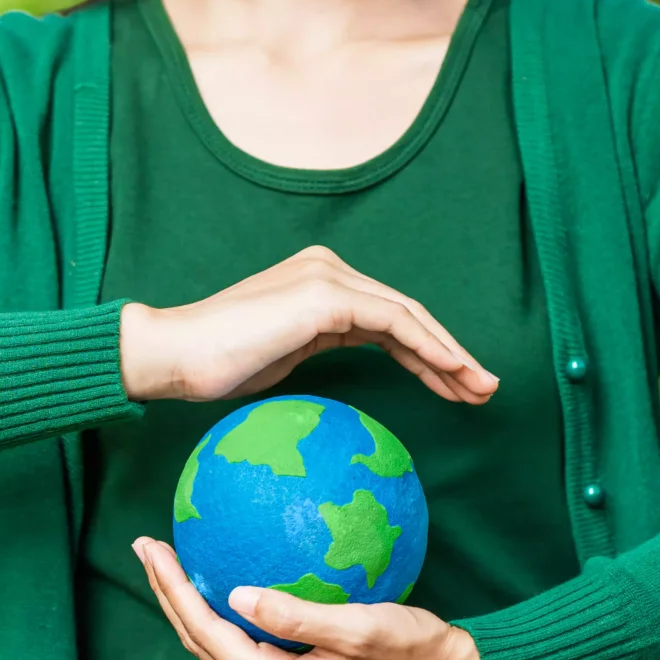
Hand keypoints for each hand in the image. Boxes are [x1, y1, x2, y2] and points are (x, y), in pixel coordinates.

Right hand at [116, 244, 498, 404]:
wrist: (175, 354)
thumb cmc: (216, 365)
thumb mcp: (282, 356)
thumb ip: (319, 347)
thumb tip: (352, 373)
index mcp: (319, 282)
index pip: (389, 319)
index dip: (428, 355)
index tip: (457, 388)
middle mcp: (329, 269)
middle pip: (407, 316)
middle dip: (451, 355)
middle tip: (485, 390)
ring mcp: (328, 277)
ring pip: (409, 317)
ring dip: (451, 355)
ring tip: (480, 390)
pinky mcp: (325, 296)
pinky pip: (394, 323)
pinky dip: (428, 349)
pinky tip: (452, 373)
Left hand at [131, 536, 488, 659]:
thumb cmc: (413, 650)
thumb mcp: (360, 628)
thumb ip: (297, 617)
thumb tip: (236, 595)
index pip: (207, 634)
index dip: (174, 590)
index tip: (152, 548)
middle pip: (201, 642)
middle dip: (169, 594)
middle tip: (146, 546)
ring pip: (218, 645)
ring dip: (190, 603)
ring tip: (169, 560)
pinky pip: (243, 642)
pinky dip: (221, 610)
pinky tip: (221, 578)